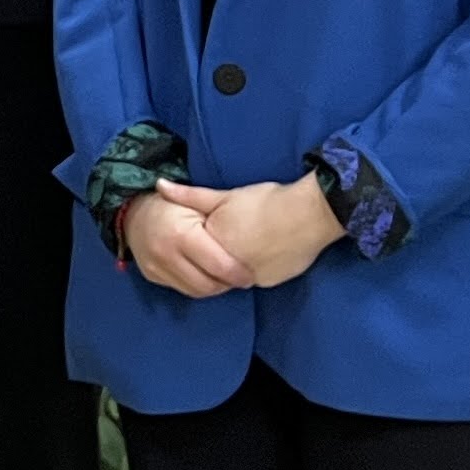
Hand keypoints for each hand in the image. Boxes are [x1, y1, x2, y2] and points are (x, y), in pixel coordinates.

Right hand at [123, 189, 252, 297]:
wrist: (132, 212)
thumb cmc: (169, 205)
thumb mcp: (191, 201)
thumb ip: (215, 210)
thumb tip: (241, 206)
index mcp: (181, 235)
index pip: (218, 266)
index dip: (238, 274)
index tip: (250, 274)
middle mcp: (166, 255)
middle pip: (207, 284)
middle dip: (227, 284)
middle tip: (241, 278)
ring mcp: (156, 268)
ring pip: (195, 290)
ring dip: (214, 287)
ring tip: (226, 278)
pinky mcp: (152, 276)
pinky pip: (182, 288)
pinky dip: (197, 285)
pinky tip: (207, 276)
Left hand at [178, 175, 343, 287]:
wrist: (311, 213)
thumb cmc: (266, 201)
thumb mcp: (225, 196)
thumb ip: (190, 196)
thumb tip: (159, 186)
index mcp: (213, 243)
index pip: (196, 250)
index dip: (204, 239)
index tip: (213, 230)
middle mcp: (226, 266)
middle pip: (212, 267)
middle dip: (217, 256)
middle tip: (234, 236)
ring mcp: (248, 278)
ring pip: (233, 277)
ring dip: (235, 265)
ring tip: (251, 242)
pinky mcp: (268, 282)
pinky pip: (255, 279)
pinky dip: (257, 268)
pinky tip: (267, 250)